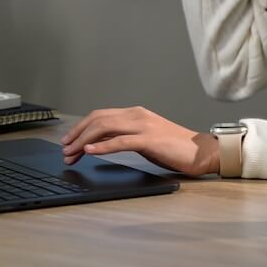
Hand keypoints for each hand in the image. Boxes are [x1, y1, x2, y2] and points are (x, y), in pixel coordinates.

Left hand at [60, 106, 220, 176]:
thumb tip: (101, 144)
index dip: (80, 128)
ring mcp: (144, 126)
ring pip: (105, 127)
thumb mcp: (145, 139)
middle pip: (98, 119)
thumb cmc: (175, 148)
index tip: (68, 142)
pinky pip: (121, 141)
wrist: (201, 151)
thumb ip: (126, 137)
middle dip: (76, 134)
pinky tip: (91, 151)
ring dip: (84, 141)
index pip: (100, 116)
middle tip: (65, 150)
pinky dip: (102, 145)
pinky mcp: (150, 140)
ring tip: (72, 153)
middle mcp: (137, 115)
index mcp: (136, 114)